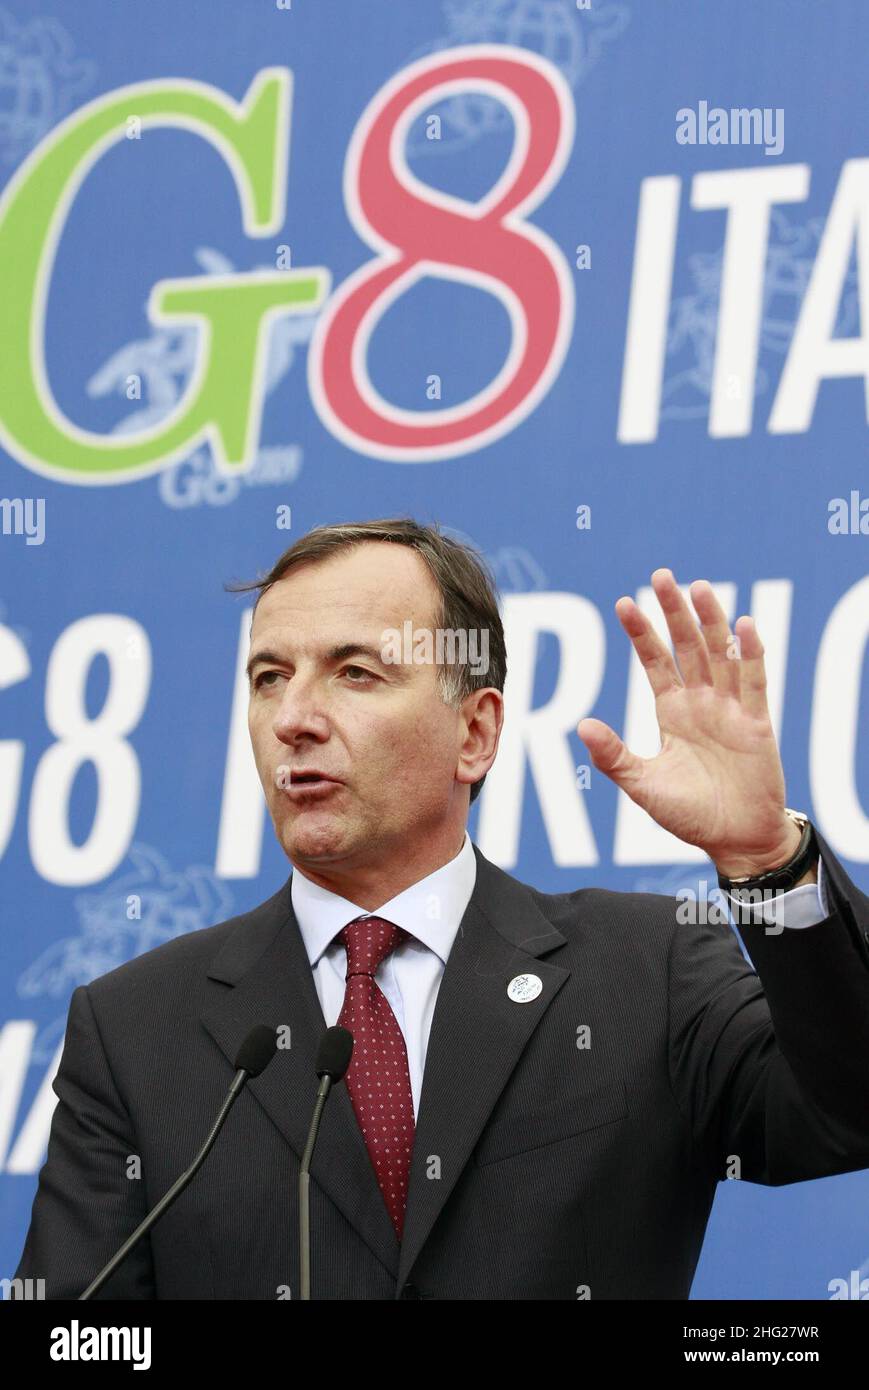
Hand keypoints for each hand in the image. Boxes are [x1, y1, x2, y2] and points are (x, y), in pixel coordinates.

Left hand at [577, 569, 802, 877]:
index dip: (642, 633)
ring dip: (711, 622)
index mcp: (672, 712)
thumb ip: (613, 756)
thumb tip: (581, 725)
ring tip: (699, 588)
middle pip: (687, 647)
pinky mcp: (757, 724)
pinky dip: (751, 654)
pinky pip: (755, 683)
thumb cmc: (689, 814)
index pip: (655, 662)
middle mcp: (701, 703)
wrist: (735, 841)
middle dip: (674, 612)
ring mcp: (730, 710)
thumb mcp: (642, 785)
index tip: (624, 603)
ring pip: (720, 655)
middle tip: (662, 576)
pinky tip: (745, 625)